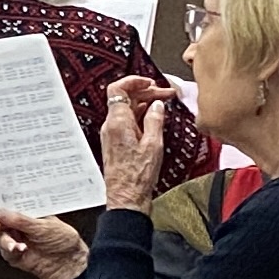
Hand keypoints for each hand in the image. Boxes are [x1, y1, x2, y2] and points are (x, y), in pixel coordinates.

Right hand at [0, 209, 89, 278]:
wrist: (71, 267)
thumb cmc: (66, 243)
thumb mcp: (44, 226)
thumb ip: (20, 220)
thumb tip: (0, 211)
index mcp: (29, 215)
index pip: (9, 208)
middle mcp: (22, 228)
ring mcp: (18, 242)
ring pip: (0, 238)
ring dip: (3, 241)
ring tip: (14, 244)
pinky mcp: (17, 257)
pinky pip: (5, 253)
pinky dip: (9, 251)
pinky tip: (18, 250)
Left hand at [97, 76, 175, 207]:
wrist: (127, 198)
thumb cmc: (137, 176)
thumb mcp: (153, 145)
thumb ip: (155, 120)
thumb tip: (157, 104)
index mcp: (117, 123)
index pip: (118, 89)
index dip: (134, 81)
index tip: (150, 81)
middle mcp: (111, 126)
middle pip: (124, 98)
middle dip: (146, 91)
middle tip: (166, 93)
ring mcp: (112, 135)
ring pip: (126, 109)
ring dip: (144, 103)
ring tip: (164, 102)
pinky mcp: (116, 143)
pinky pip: (126, 121)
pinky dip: (140, 115)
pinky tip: (153, 117)